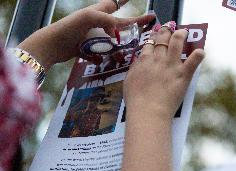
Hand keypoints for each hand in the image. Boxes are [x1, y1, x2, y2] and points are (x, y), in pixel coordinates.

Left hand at [17, 0, 154, 71]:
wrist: (51, 46)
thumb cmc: (68, 28)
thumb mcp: (88, 18)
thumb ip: (106, 20)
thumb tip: (117, 31)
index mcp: (97, 12)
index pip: (115, 5)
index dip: (126, 3)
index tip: (138, 5)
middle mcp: (96, 23)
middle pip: (117, 24)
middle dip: (130, 25)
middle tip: (145, 26)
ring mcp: (92, 36)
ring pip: (111, 40)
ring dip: (120, 45)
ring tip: (129, 51)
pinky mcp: (88, 48)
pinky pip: (101, 52)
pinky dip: (106, 56)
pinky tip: (111, 61)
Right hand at [123, 26, 204, 118]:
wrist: (148, 110)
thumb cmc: (136, 99)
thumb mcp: (129, 81)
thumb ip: (135, 69)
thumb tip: (139, 62)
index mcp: (144, 61)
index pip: (150, 44)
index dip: (153, 38)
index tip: (155, 35)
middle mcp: (158, 59)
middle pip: (162, 39)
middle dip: (166, 32)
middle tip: (169, 29)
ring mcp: (171, 65)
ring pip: (177, 42)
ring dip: (181, 35)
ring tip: (183, 32)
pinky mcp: (183, 74)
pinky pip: (193, 61)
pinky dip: (198, 55)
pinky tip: (201, 52)